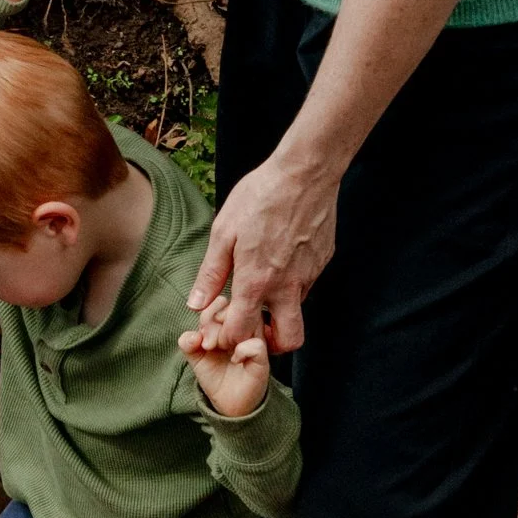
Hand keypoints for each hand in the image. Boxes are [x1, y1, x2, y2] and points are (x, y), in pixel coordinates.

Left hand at [178, 302, 270, 415]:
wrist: (229, 402)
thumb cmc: (216, 374)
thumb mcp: (196, 357)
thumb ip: (189, 343)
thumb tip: (191, 336)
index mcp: (228, 322)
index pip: (219, 302)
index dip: (207, 314)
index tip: (201, 336)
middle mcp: (243, 326)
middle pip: (231, 306)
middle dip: (213, 322)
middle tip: (208, 344)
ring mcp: (255, 338)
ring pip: (244, 320)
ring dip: (225, 334)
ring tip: (218, 349)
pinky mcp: (263, 355)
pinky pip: (255, 343)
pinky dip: (241, 350)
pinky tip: (235, 360)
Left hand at [187, 154, 337, 352]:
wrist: (304, 173)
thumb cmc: (260, 196)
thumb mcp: (224, 232)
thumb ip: (211, 273)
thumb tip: (195, 303)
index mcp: (257, 282)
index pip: (242, 334)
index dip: (228, 337)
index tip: (223, 326)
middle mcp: (287, 287)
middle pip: (289, 341)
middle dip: (272, 344)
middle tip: (256, 328)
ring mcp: (309, 276)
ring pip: (298, 311)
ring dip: (280, 311)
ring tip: (263, 286)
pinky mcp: (322, 262)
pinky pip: (307, 285)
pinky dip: (293, 285)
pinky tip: (280, 260)